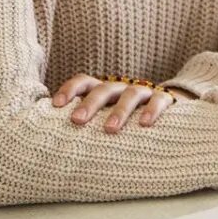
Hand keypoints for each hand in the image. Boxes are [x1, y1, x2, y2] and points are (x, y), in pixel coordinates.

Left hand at [52, 74, 189, 132]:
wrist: (166, 109)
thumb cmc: (125, 119)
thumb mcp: (104, 117)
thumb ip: (86, 124)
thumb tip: (51, 137)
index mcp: (103, 90)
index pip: (84, 81)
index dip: (70, 90)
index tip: (56, 105)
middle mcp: (121, 88)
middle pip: (104, 89)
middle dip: (89, 104)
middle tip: (77, 121)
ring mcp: (143, 92)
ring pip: (131, 94)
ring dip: (119, 111)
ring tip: (110, 129)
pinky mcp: (164, 99)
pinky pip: (159, 100)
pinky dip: (151, 110)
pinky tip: (144, 124)